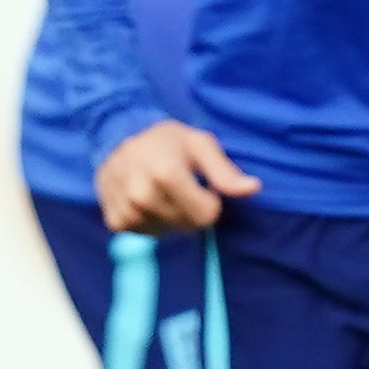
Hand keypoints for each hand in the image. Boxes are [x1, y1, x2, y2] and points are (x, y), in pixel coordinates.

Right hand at [96, 119, 256, 234]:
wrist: (116, 135)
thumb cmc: (166, 140)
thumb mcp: (200, 145)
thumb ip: (225, 171)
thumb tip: (253, 188)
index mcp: (166, 174)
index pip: (206, 215)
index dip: (210, 201)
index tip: (201, 184)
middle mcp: (142, 196)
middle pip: (188, 225)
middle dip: (192, 209)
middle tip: (181, 186)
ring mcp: (127, 210)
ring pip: (168, 231)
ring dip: (171, 216)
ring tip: (162, 190)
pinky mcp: (116, 221)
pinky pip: (147, 233)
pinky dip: (152, 221)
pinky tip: (147, 200)